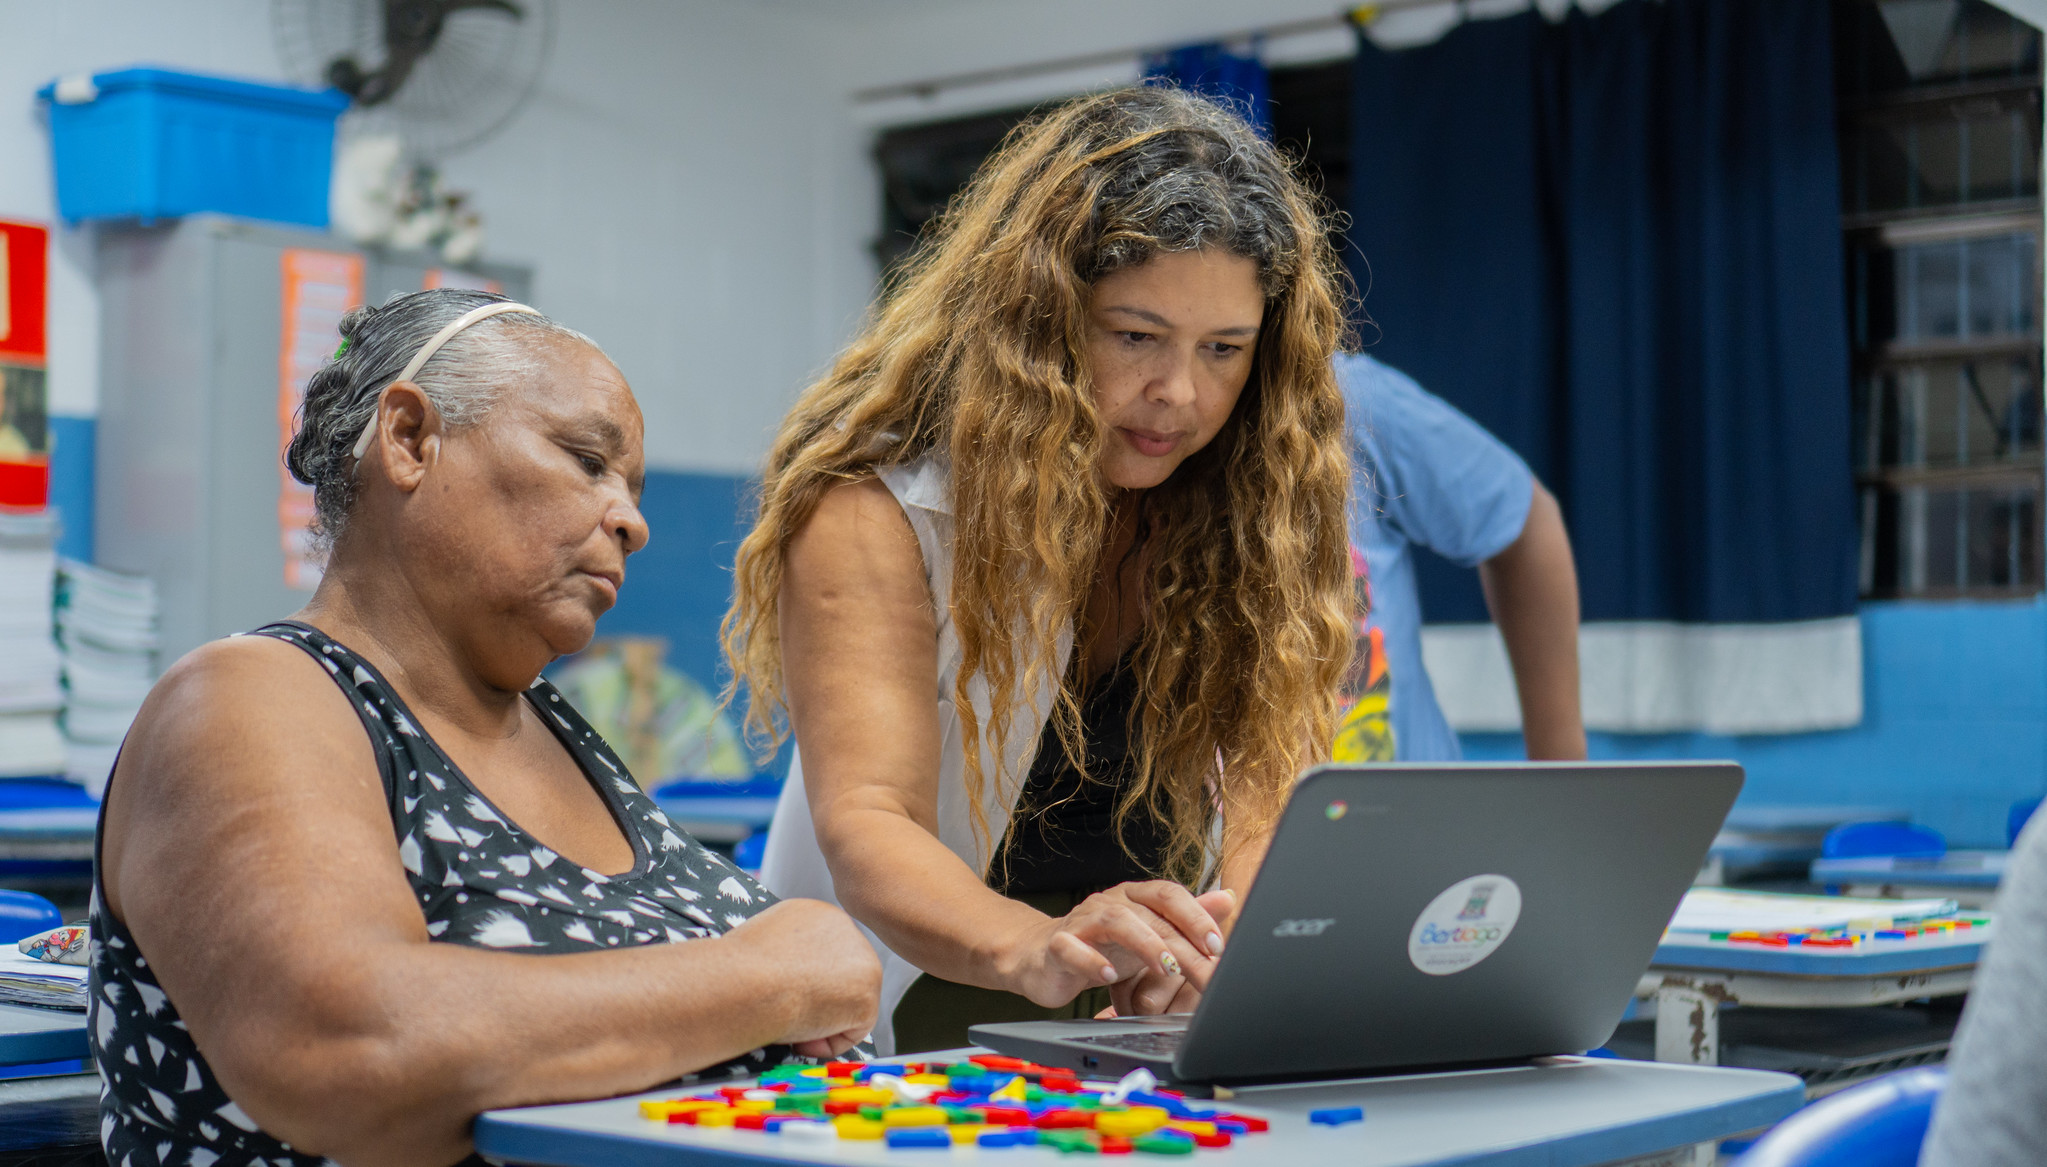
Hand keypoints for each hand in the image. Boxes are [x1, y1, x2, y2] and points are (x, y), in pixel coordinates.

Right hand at [721, 898, 880, 1055]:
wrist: (746, 984)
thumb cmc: (739, 970)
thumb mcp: (761, 946)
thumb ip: (786, 955)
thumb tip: (789, 978)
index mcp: (817, 914)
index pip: (821, 953)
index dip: (800, 981)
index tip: (777, 994)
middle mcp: (845, 929)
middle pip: (841, 975)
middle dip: (817, 1000)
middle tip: (784, 1012)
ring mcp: (863, 960)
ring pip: (848, 1003)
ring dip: (820, 1021)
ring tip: (789, 1020)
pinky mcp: (868, 995)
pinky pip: (853, 1030)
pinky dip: (826, 1041)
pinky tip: (801, 1033)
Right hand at [1001, 881, 1228, 1008]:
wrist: (1039, 957)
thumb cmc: (1098, 945)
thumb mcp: (1148, 933)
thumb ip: (1186, 918)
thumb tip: (1227, 899)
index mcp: (1134, 897)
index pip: (1169, 894)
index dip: (1196, 916)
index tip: (1218, 945)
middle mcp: (1109, 902)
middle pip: (1150, 916)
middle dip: (1183, 946)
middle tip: (1206, 971)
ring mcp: (1082, 921)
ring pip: (1115, 921)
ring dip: (1145, 944)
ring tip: (1167, 968)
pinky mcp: (1057, 945)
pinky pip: (1072, 948)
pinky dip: (1092, 961)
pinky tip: (1110, 976)